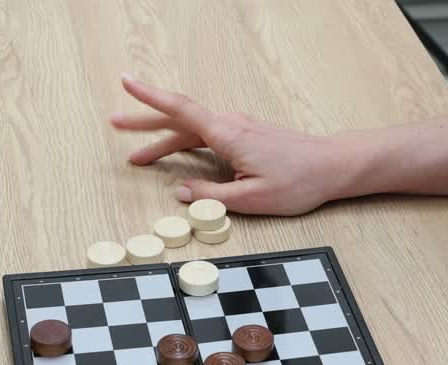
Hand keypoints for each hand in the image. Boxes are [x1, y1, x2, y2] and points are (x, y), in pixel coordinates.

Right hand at [111, 74, 354, 215]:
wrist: (332, 166)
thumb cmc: (299, 181)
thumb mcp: (252, 198)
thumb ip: (211, 196)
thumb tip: (181, 193)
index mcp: (227, 135)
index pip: (180, 110)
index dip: (149, 97)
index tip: (126, 82)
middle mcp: (230, 125)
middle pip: (178, 119)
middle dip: (144, 122)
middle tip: (115, 123)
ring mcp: (238, 128)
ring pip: (190, 130)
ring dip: (162, 140)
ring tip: (137, 156)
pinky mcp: (245, 135)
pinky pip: (205, 135)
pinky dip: (183, 143)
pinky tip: (175, 153)